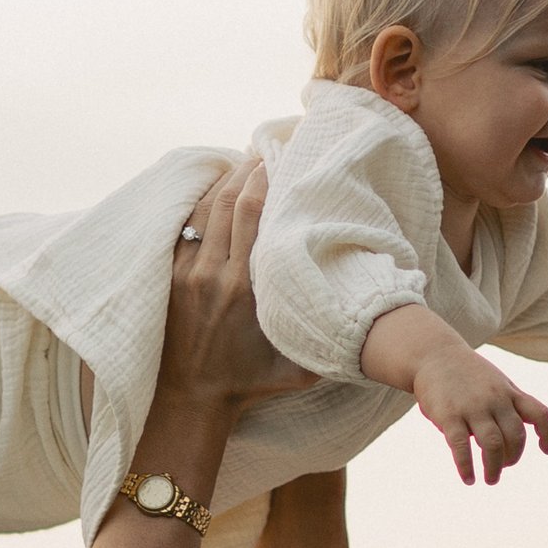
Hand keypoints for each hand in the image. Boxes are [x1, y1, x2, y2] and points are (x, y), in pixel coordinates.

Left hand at [157, 165, 321, 408]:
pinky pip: (184, 225)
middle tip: (266, 148)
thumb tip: (377, 321)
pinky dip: (201, 202)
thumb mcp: (299, 369)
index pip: (253, 214)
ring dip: (224, 180)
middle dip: (247, 168)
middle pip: (229, 201)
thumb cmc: (250, 384)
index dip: (266, 178)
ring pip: (204, 209)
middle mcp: (213, 274)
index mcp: (245, 289)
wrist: (189, 400)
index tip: (281, 158)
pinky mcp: (169, 276)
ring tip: (244, 160)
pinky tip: (216, 187)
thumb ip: (331, 342)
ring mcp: (186, 273)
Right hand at [412, 336, 547, 485]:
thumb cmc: (467, 373)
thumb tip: (509, 442)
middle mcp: (495, 400)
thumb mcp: (496, 382)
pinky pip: (462, 447)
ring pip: (494, 445)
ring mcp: (473, 407)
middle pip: (516, 436)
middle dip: (513, 457)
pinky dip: (467, 467)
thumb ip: (509, 405)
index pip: (539, 414)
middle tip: (503, 467)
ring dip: (495, 468)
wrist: (433, 354)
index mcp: (509, 392)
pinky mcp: (449, 415)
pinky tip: (468, 479)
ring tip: (490, 479)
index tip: (546, 450)